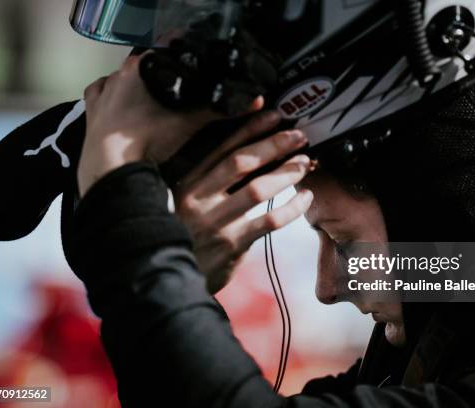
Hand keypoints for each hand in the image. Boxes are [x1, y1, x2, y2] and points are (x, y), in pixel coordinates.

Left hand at [78, 53, 262, 195]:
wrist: (113, 168)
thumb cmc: (146, 141)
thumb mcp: (190, 124)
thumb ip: (220, 111)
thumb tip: (250, 103)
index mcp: (139, 69)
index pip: (163, 49)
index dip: (179, 57)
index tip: (188, 68)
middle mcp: (116, 77)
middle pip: (143, 66)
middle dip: (158, 76)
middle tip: (174, 93)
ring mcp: (102, 95)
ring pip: (119, 81)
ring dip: (132, 89)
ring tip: (149, 106)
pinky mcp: (92, 114)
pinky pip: (100, 100)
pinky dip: (110, 103)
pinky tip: (122, 113)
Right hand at [174, 110, 313, 293]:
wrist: (169, 276)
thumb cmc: (187, 235)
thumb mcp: (190, 202)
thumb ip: (214, 180)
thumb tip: (257, 153)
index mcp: (187, 182)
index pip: (221, 148)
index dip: (250, 128)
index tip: (274, 114)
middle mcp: (197, 199)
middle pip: (241, 163)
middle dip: (273, 145)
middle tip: (298, 136)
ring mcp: (213, 223)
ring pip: (257, 189)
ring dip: (285, 173)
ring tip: (305, 163)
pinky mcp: (230, 246)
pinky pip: (268, 221)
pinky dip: (292, 208)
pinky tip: (305, 198)